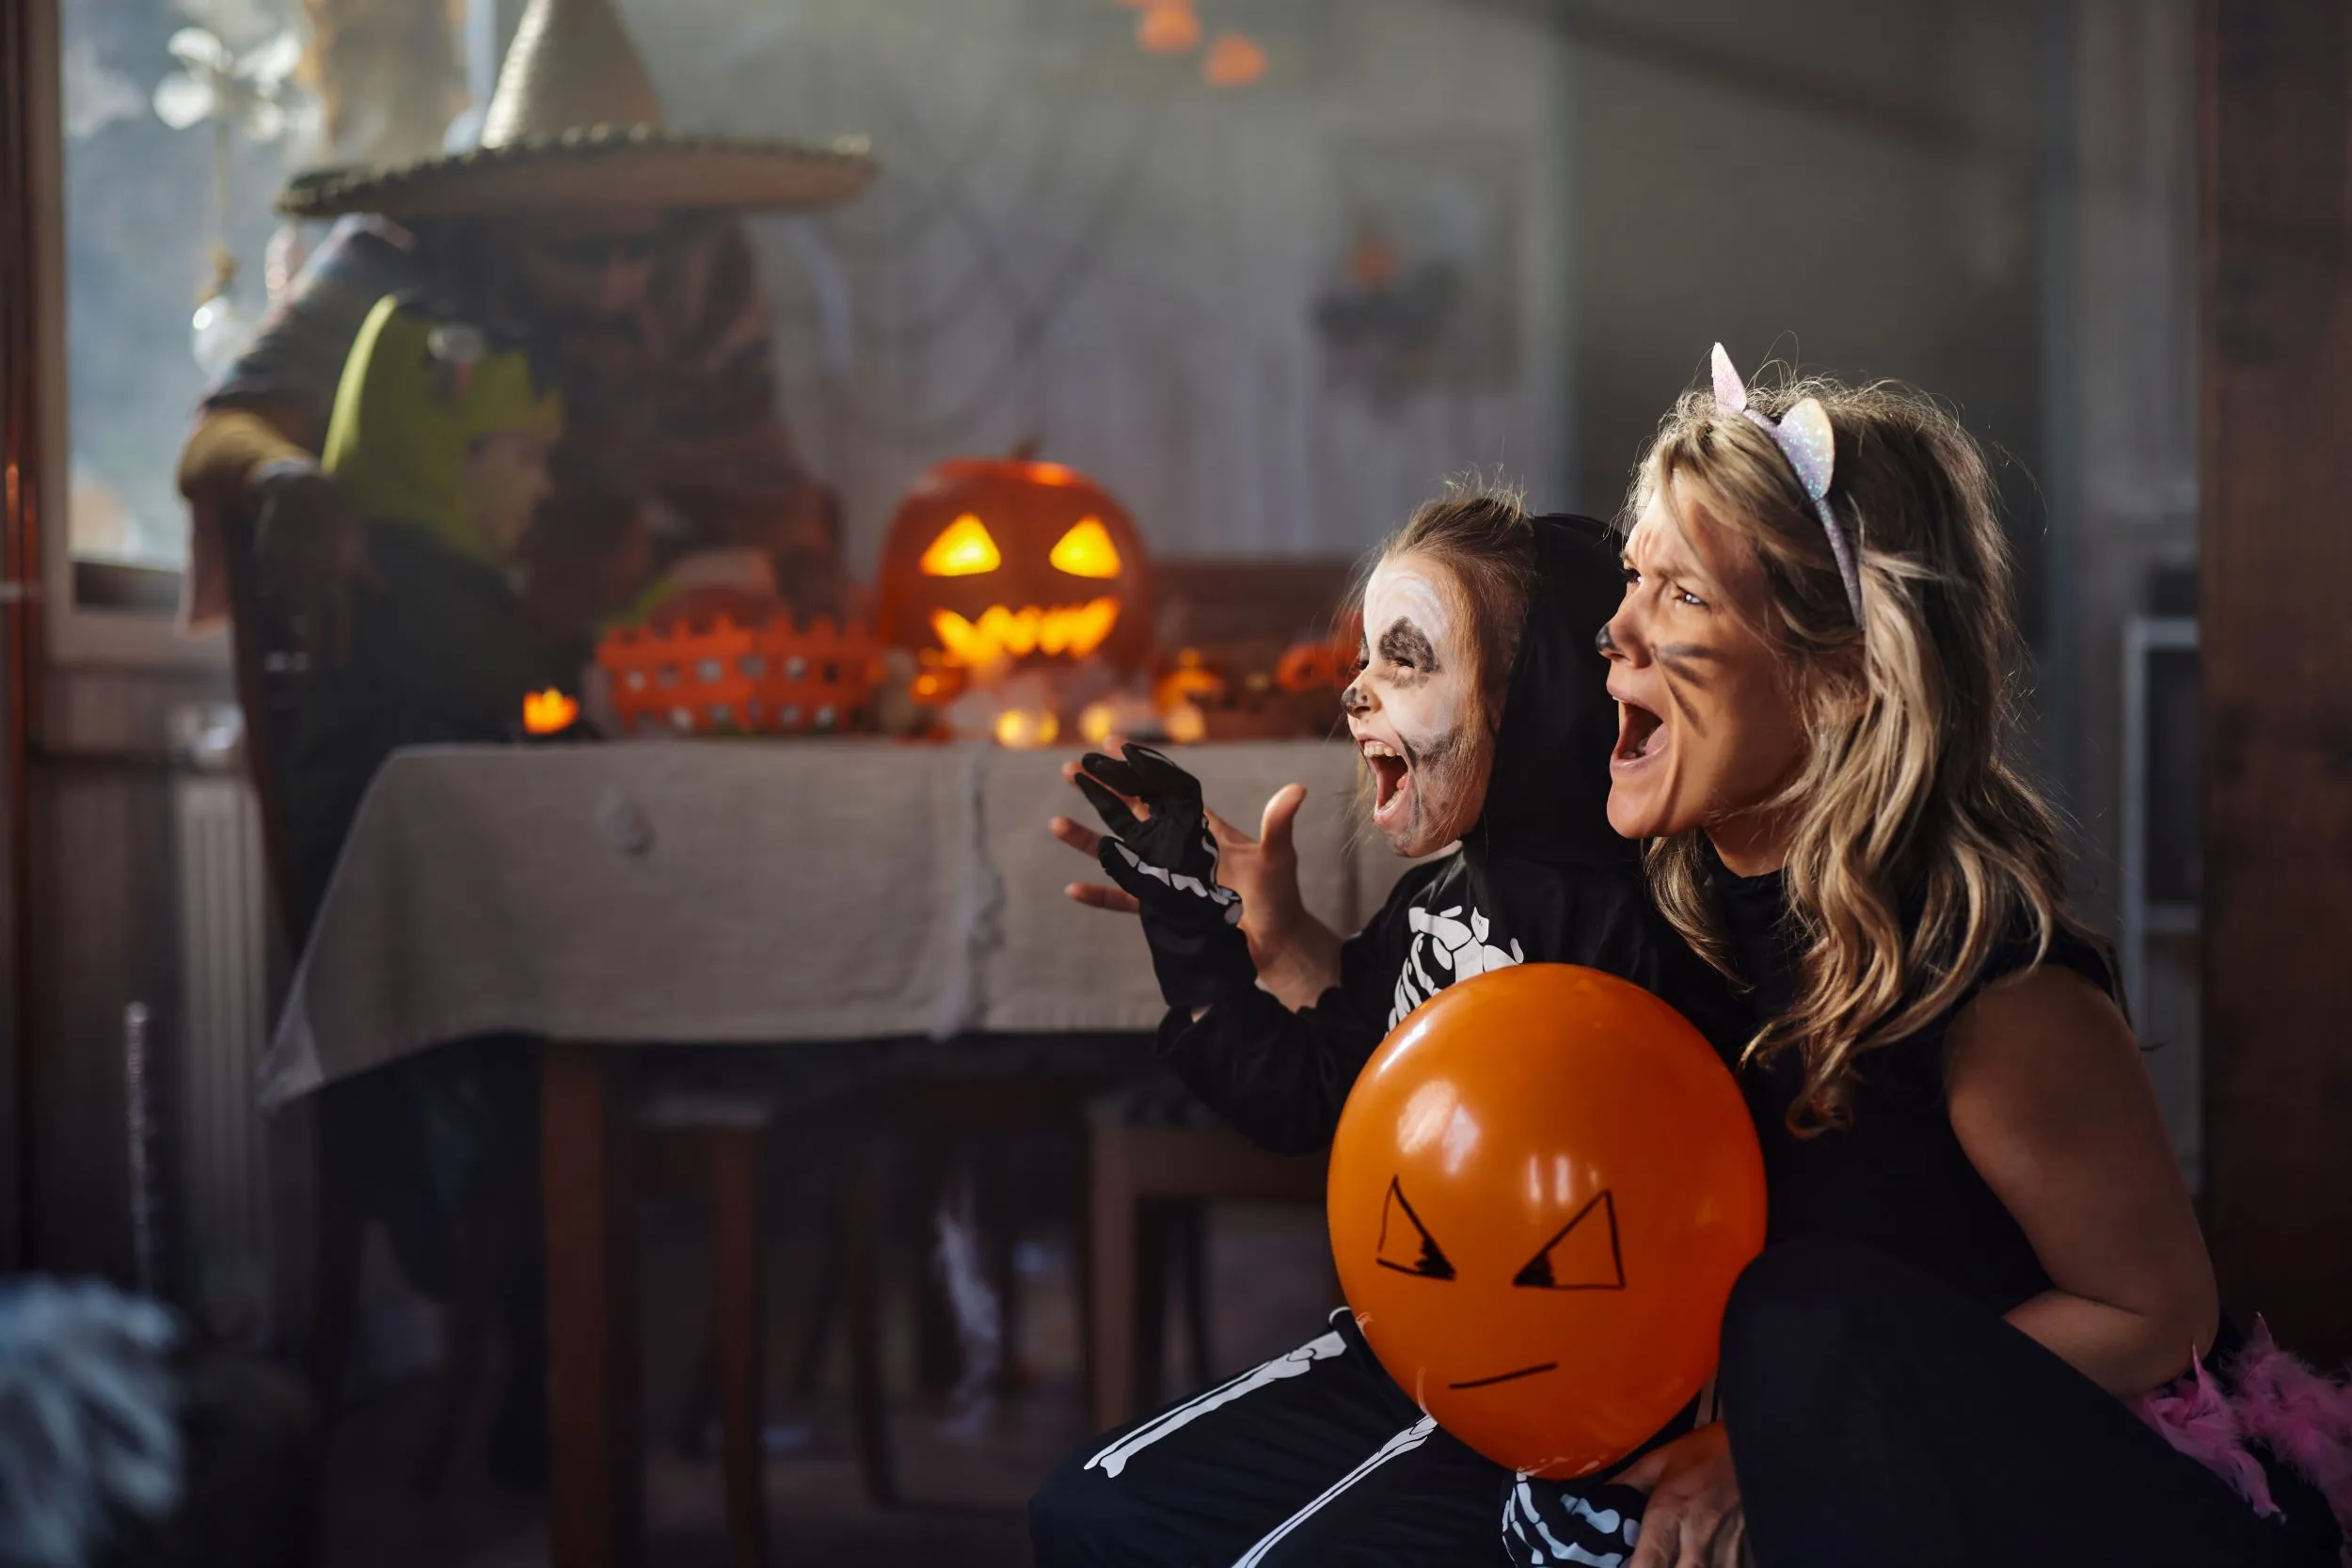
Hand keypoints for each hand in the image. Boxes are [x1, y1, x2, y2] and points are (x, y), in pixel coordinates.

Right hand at [249, 461, 378, 665]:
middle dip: (310, 649)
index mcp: (338, 575)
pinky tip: (272, 613)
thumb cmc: (336, 519)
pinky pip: (266, 588)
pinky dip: (270, 601)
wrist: (298, 491)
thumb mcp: (357, 544)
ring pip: (285, 609)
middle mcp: (312, 577)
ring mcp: (286, 570)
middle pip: (311, 623)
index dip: (340, 642)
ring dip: (289, 629)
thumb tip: (383, 590)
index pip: (341, 618)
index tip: (338, 664)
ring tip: (291, 648)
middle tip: (308, 674)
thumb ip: (366, 570)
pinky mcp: (265, 560)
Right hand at [1052, 759, 1340, 1005]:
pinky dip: (1099, 895)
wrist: (1273, 942)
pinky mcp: (1162, 909)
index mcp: (1201, 828)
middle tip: (1071, 768)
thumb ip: (1278, 823)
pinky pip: (1124, 899)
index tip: (1111, 743)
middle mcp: (1177, 847)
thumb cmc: (1279, 896)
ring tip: (1055, 823)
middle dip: (1101, 790)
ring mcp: (1166, 877)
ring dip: (1088, 838)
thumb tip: (1298, 789)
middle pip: (1130, 812)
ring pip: (1118, 853)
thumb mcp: (1277, 855)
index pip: (1164, 788)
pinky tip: (1071, 889)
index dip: (1138, 766)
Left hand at [1622, 1425, 1749, 1567]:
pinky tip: (1712, 1557)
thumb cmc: (1705, 1449)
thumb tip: (1601, 1497)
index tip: (1627, 1566)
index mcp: (1668, 1512)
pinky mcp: (1750, 1545)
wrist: (1756, 1441)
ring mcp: (1727, 1544)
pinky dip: (1721, 1564)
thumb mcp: (1660, 1459)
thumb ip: (1628, 1482)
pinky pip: (1735, 1566)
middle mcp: (1697, 1534)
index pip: (1648, 1562)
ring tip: (1683, 1559)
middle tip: (1658, 1561)